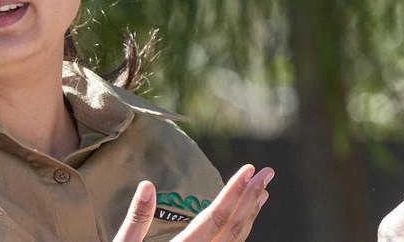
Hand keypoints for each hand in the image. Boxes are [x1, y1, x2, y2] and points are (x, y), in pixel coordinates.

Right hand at [112, 164, 274, 241]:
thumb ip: (136, 220)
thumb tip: (147, 185)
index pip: (214, 218)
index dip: (233, 192)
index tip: (249, 169)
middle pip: (233, 228)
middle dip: (251, 198)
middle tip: (267, 173)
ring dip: (250, 215)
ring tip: (263, 192)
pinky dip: (240, 234)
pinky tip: (244, 221)